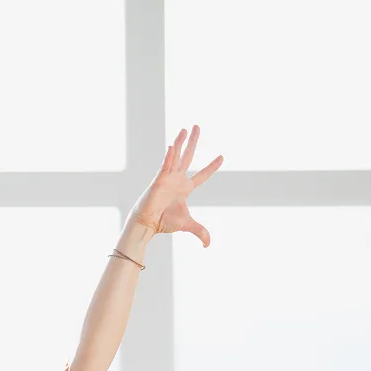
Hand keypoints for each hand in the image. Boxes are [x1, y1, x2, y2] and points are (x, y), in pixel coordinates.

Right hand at [127, 125, 222, 246]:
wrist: (148, 224)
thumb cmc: (164, 222)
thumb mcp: (187, 225)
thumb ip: (200, 231)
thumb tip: (209, 244)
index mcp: (184, 188)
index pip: (202, 175)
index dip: (211, 167)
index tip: (222, 157)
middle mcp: (176, 179)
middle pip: (187, 157)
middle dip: (193, 142)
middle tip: (197, 127)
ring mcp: (167, 177)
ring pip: (176, 156)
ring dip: (180, 142)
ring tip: (186, 129)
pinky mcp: (158, 180)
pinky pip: (165, 166)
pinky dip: (169, 156)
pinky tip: (173, 145)